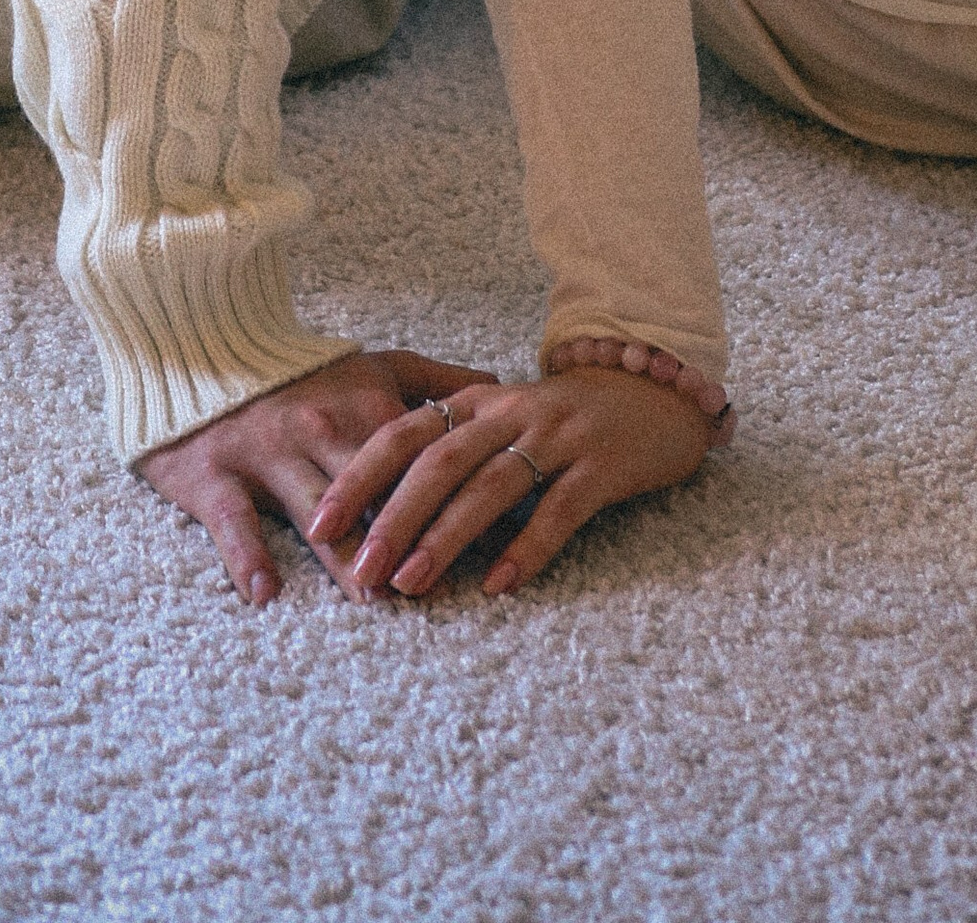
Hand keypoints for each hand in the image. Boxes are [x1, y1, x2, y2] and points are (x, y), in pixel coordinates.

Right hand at [136, 351, 495, 605]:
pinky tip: (266, 592)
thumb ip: (435, 380)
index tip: (482, 545)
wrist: (202, 352)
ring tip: (371, 596)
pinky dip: (248, 556)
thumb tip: (498, 386)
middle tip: (432, 587)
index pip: (416, 462)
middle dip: (401, 538)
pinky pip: (234, 521)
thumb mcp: (371, 365)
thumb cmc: (300, 373)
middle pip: (371, 494)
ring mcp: (267, 455)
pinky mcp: (216, 477)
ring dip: (342, 556)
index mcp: (362, 407)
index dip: (448, 501)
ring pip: (313, 512)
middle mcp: (318, 430)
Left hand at [309, 362, 720, 602]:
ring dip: (446, 538)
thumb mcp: (503, 421)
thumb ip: (453, 454)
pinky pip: (559, 509)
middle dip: (393, 518)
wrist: (657, 392)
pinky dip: (527, 547)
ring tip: (410, 584)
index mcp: (477, 402)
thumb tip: (382, 516)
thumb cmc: (565, 420)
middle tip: (359, 571)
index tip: (319, 523)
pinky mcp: (603, 466)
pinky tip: (499, 585)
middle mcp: (510, 412)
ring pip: (490, 486)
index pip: (403, 433)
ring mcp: (559, 436)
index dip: (359, 477)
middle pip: (439, 463)